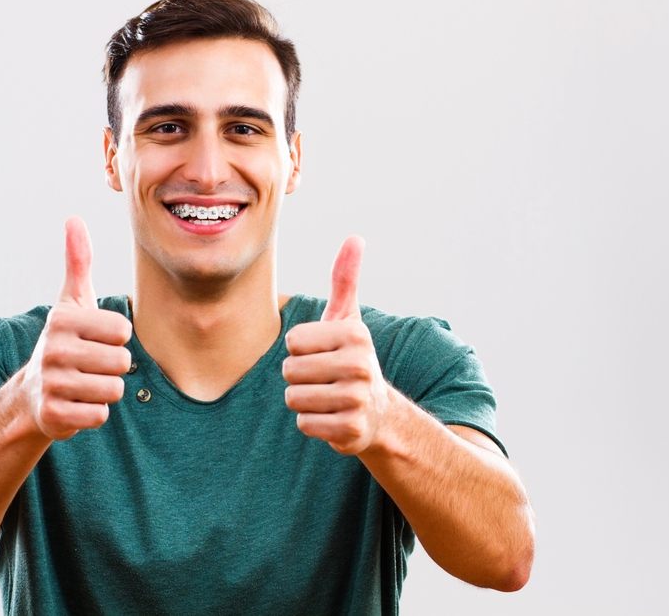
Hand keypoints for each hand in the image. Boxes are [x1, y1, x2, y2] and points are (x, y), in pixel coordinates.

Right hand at [20, 216, 133, 440]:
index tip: (95, 339)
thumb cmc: (64, 340)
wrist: (30, 393)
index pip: (122, 331)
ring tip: (85, 383)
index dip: (115, 339)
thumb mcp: (71, 301)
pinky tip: (77, 403)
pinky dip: (94, 412)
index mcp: (62, 319)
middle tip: (90, 365)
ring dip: (105, 390)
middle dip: (113, 367)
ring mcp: (51, 383)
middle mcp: (53, 349)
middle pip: (122, 362)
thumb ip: (78, 262)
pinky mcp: (53, 414)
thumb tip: (74, 219)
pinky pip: (100, 415)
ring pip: (114, 390)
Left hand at [282, 236, 392, 454]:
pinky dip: (311, 423)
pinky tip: (332, 417)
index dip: (300, 349)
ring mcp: (357, 400)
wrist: (379, 412)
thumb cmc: (350, 358)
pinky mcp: (351, 431)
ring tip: (327, 397)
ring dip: (303, 401)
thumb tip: (355, 238)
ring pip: (293, 398)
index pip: (292, 341)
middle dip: (299, 377)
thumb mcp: (347, 319)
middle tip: (324, 378)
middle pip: (289, 370)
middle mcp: (360, 365)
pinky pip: (304, 424)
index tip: (324, 353)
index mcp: (355, 334)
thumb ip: (345, 280)